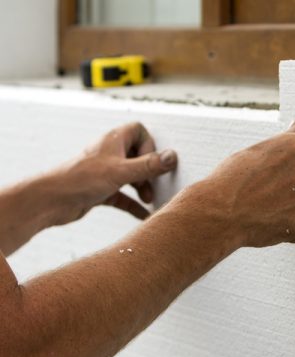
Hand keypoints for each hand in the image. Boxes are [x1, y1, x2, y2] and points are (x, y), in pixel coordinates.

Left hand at [54, 122, 177, 224]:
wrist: (52, 201)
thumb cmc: (78, 180)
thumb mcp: (120, 171)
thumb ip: (148, 165)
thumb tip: (171, 157)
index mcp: (113, 141)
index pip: (138, 131)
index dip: (150, 145)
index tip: (153, 161)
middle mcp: (109, 154)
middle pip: (139, 156)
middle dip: (149, 172)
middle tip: (152, 184)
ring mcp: (105, 172)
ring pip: (132, 176)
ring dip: (143, 188)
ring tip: (148, 200)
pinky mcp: (101, 190)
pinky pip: (124, 196)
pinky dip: (134, 204)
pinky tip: (143, 214)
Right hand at [205, 121, 294, 246]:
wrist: (219, 215)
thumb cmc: (230, 181)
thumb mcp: (255, 152)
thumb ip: (282, 144)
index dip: (285, 165)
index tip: (269, 174)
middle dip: (289, 186)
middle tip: (261, 193)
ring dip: (290, 206)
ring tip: (263, 209)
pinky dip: (289, 226)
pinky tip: (268, 223)